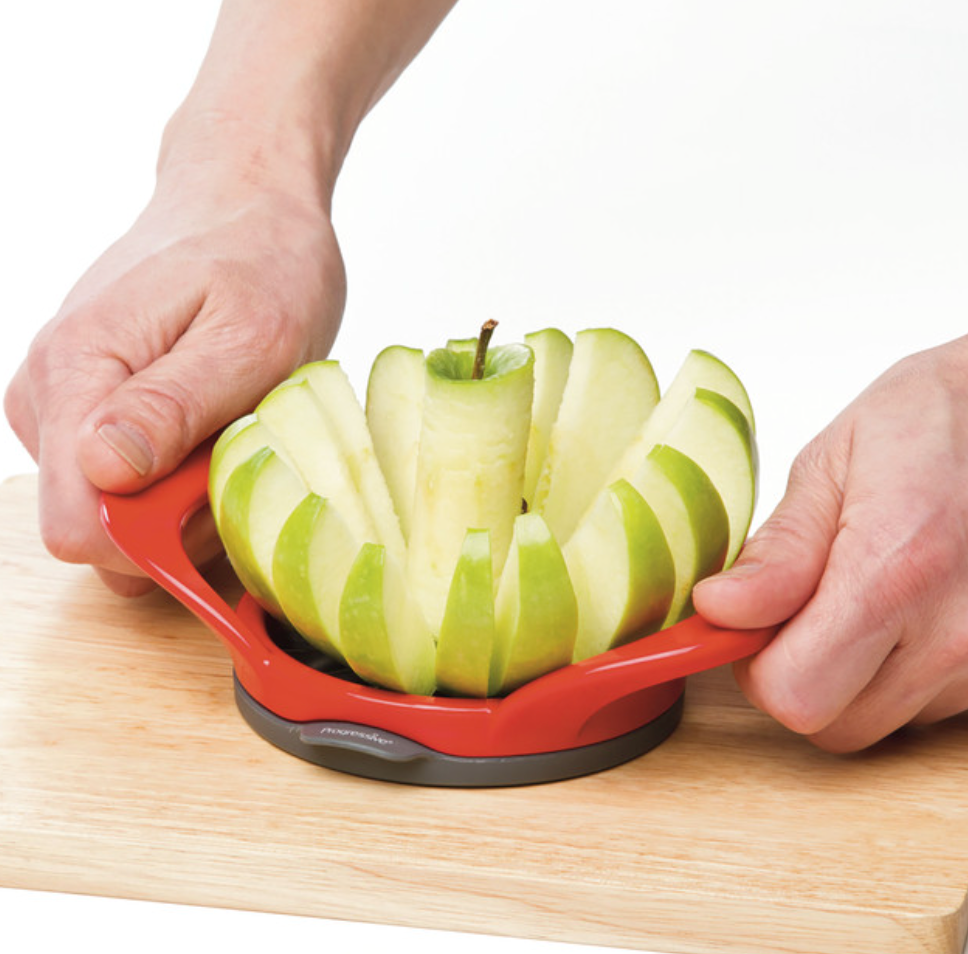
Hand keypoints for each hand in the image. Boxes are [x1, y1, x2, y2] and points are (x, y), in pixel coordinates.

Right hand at [5, 148, 345, 595]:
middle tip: (240, 445)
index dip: (158, 543)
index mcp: (77, 373)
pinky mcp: (93, 411)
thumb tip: (101, 470)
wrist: (246, 200)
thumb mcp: (248, 336)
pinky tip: (216, 424)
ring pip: (121, 512)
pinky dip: (185, 473)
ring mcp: (66, 406)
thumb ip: (173, 406)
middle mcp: (51, 396)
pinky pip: (132, 484)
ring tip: (233, 422)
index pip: (78, 526)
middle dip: (182, 516)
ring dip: (190, 493)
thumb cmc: (262, 257)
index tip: (220, 500)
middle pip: (102, 529)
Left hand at [693, 336, 967, 751]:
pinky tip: (902, 609)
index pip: (795, 691)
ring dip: (845, 676)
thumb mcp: (831, 466)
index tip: (746, 622)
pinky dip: (893, 671)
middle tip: (795, 608)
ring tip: (859, 595)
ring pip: (874, 722)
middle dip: (794, 675)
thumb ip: (778, 551)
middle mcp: (954, 630)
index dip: (754, 665)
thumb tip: (719, 610)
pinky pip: (918, 706)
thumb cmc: (927, 423)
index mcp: (896, 568)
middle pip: (831, 724)